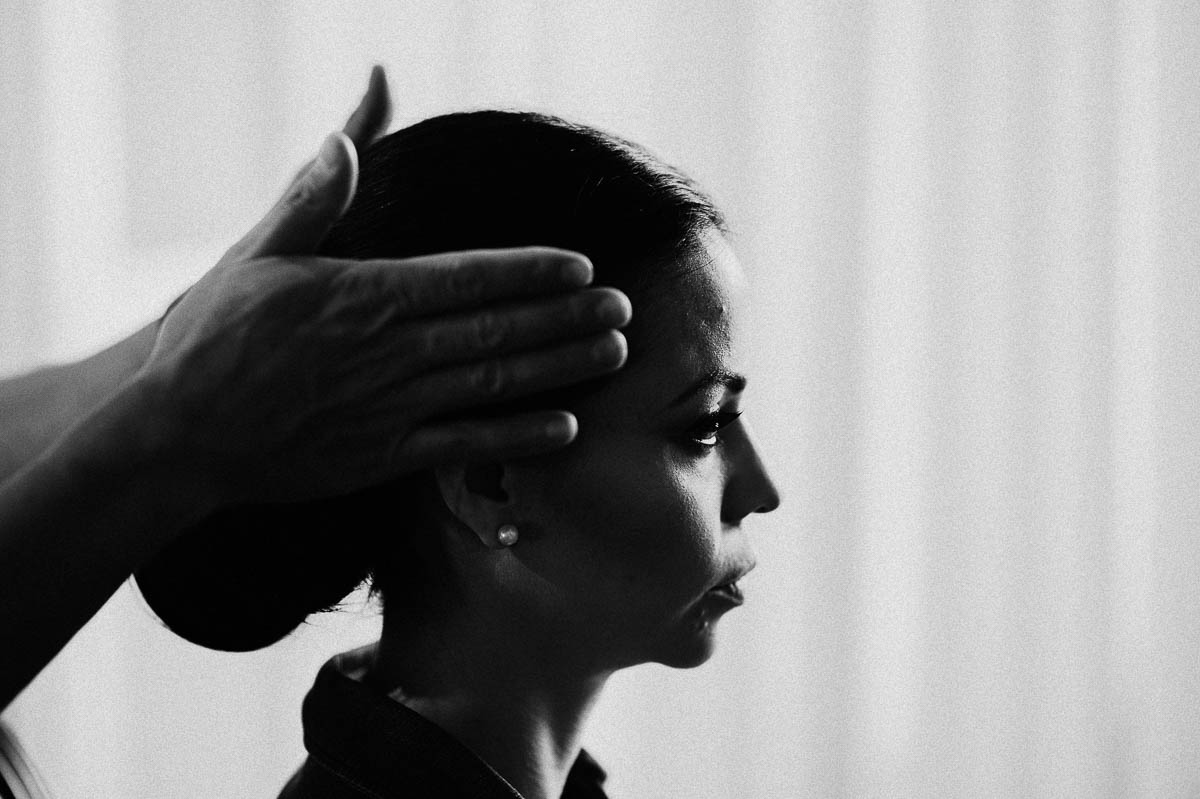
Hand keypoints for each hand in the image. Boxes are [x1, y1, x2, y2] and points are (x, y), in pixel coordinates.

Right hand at [138, 68, 629, 508]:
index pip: (468, 276)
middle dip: (567, 316)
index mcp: (365, 295)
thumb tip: (347, 137)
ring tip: (614, 354)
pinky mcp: (384, 456)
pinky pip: (464, 446)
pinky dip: (517, 438)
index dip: (531, 271)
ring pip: (493, 381)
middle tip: (625, 306)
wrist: (179, 434)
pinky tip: (566, 428)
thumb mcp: (258, 256)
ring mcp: (391, 406)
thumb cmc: (215, 339)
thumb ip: (311, 199)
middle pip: (497, 327)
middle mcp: (390, 350)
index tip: (583, 266)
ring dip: (560, 367)